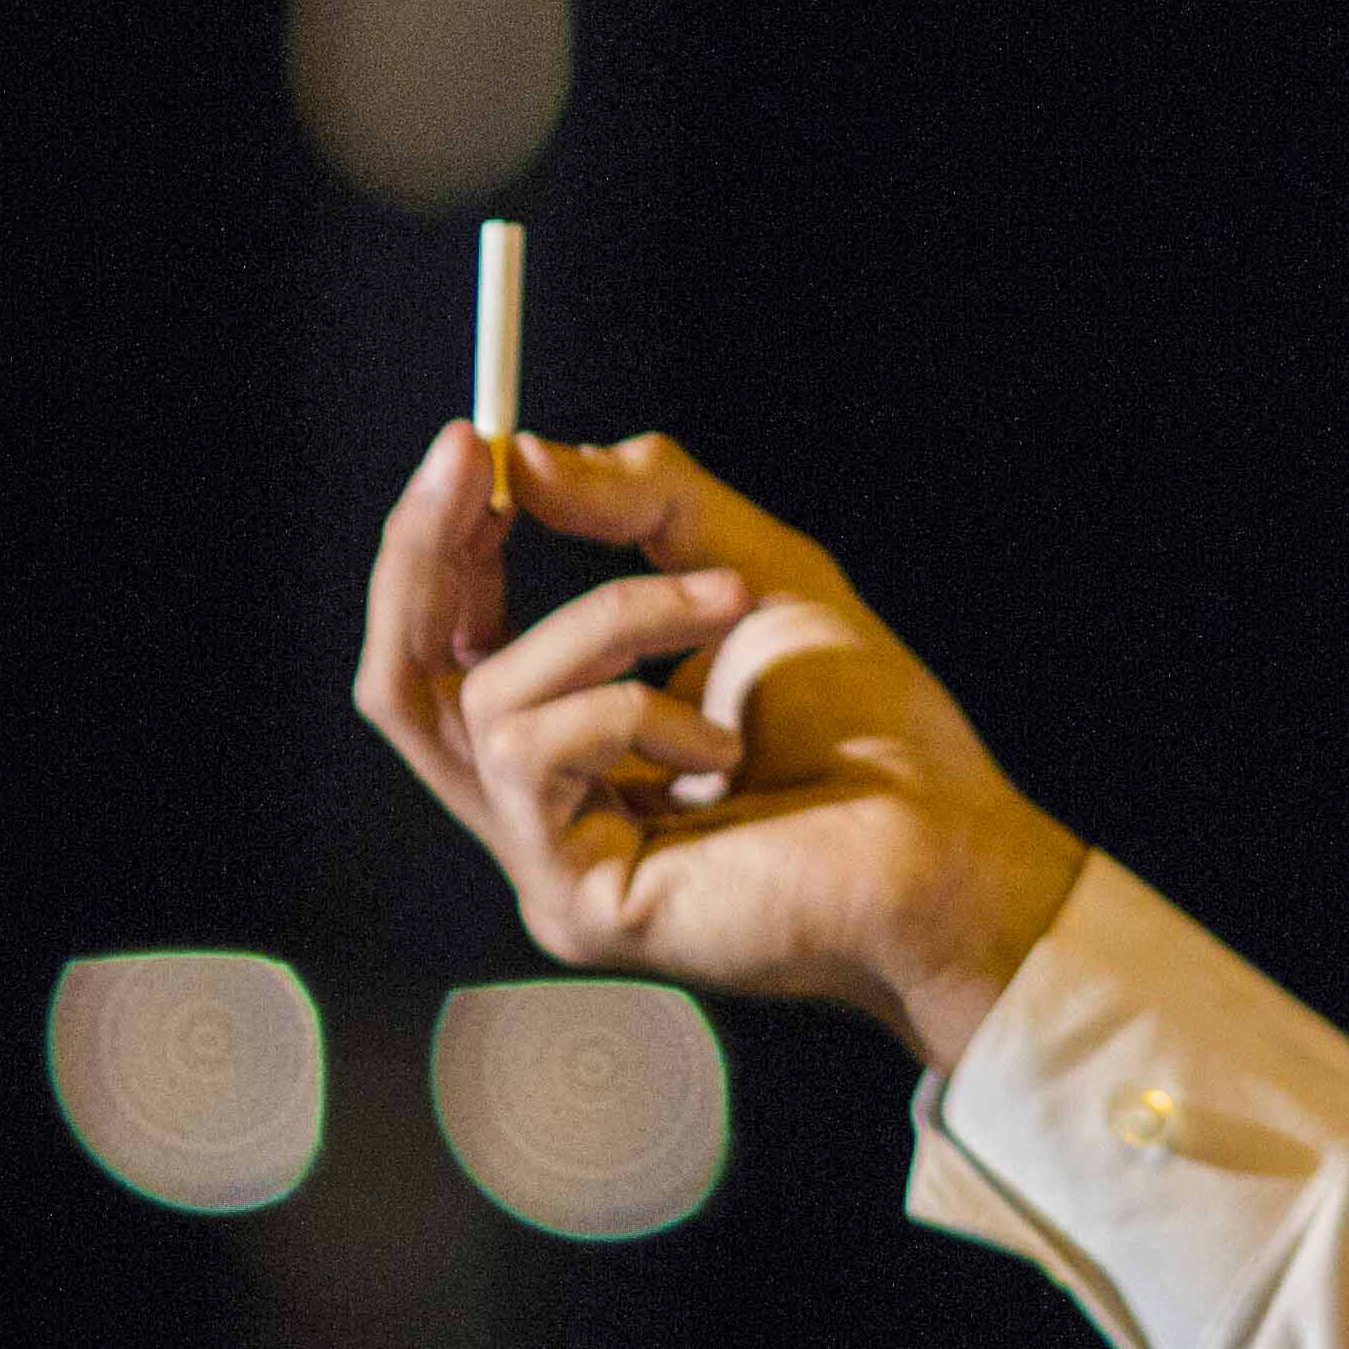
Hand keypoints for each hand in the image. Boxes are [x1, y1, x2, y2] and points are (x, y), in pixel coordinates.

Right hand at [351, 423, 1090, 1069]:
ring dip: (609, 620)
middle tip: (473, 461)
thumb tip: (524, 457)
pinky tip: (722, 744)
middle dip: (424, 557)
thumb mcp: (753, 569)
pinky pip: (537, 758)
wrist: (946, 838)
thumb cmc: (868, 728)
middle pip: (402, 683)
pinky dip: (631, 709)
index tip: (470, 445)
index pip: (448, 644)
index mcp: (572, 739)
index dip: (439, 545)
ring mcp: (551, 862)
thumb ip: (645, 504)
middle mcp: (543, 806)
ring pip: (488, 702)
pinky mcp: (574, 903)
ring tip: (726, 609)